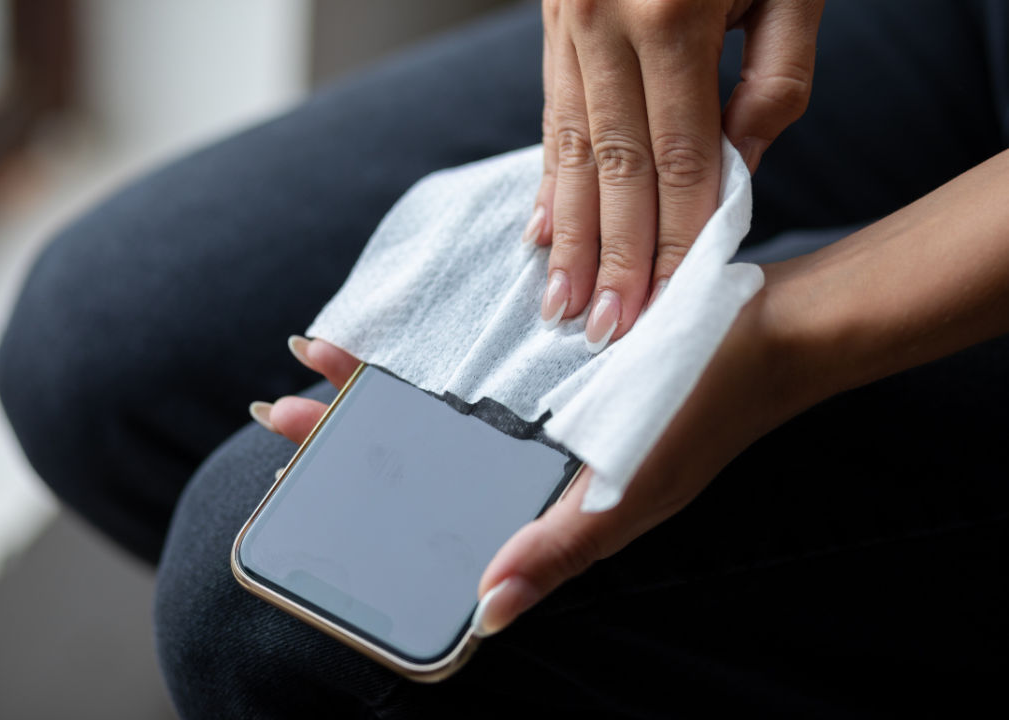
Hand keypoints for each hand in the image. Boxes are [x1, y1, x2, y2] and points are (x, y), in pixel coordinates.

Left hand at [250, 280, 812, 639]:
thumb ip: (558, 552)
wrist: (771, 328)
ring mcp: (538, 403)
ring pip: (438, 398)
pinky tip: (399, 331)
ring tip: (317, 362)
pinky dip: (432, 344)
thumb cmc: (705, 412)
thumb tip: (485, 617)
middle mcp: (528, 450)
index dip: (359, 486)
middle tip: (279, 411)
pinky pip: (476, 356)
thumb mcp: (631, 494)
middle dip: (347, 430)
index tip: (292, 475)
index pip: (426, 496)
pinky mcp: (552, 360)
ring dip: (378, 384)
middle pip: (419, 444)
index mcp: (536, 491)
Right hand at [530, 0, 821, 349]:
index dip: (676, 239)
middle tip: (603, 331)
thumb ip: (773, 80)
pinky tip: (539, 230)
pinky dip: (546, 178)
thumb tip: (734, 175)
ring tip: (562, 302)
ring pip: (571, 151)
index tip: (669, 305)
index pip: (680, 159)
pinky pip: (547, 114)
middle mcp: (607, 23)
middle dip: (614, 259)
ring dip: (569, 235)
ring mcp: (568, 21)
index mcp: (674, 13)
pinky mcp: (552, 22)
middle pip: (615, 169)